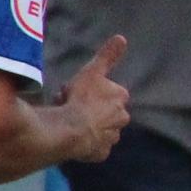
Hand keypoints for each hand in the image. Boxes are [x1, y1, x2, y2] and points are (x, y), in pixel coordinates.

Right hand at [59, 35, 129, 160]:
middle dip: (88, 109)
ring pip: (98, 129)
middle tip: (69, 106)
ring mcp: (111, 137)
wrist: (72, 129)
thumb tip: (122, 38)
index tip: (76, 92)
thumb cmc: (81, 98)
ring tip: (68, 121)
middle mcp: (121, 119)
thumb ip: (107, 56)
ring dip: (86, 126)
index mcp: (120, 99)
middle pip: (103, 111)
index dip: (89, 92)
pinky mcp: (101, 153)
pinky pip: (93, 147)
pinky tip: (73, 138)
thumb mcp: (92, 71)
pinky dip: (84, 144)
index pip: (106, 92)